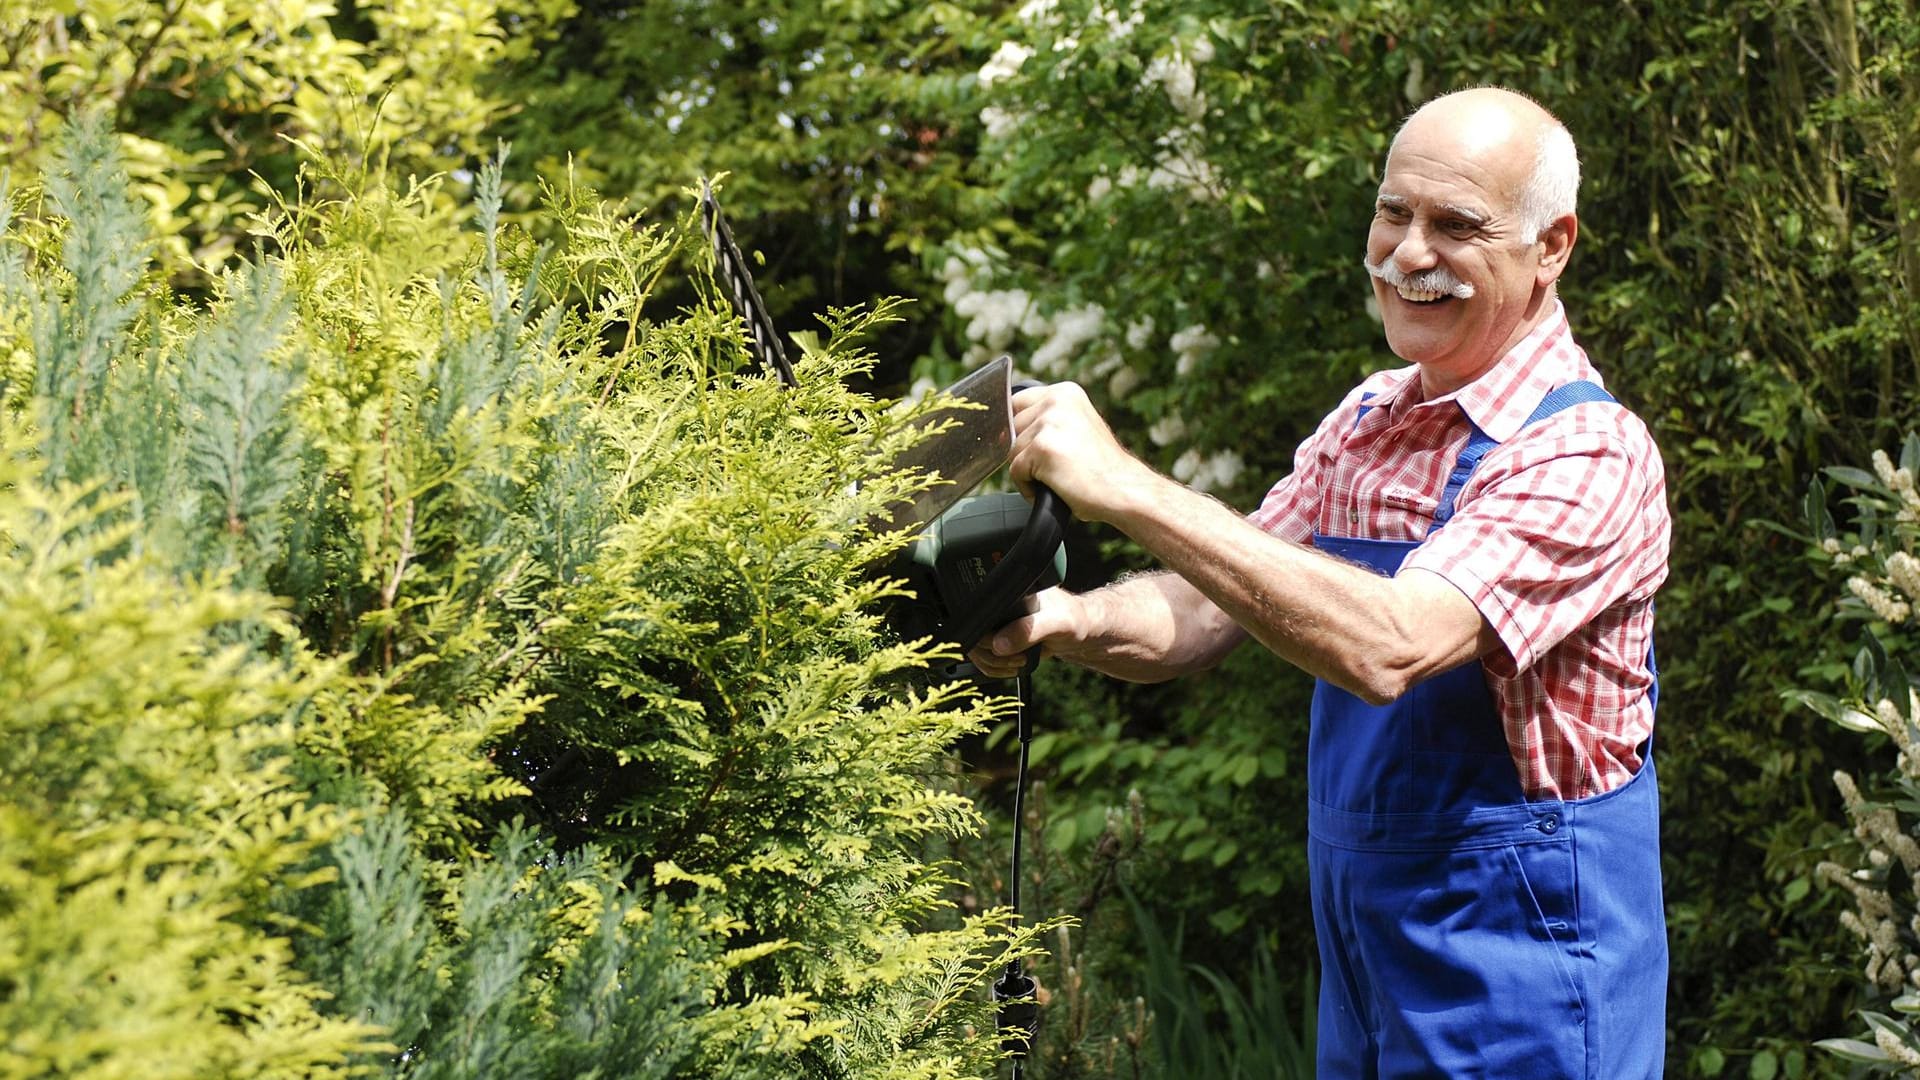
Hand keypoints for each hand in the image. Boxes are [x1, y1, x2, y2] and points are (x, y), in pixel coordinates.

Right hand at [966, 587, 1085, 679]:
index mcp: (1009, 590)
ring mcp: (999, 621)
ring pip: (975, 646)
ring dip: (991, 662)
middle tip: (1017, 657)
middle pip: (972, 631)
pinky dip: (993, 667)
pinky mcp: (1000, 635)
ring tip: (1018, 661)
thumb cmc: (1076, 621)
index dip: (984, 634)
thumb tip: (998, 643)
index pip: (979, 611)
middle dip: (990, 653)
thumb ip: (1029, 631)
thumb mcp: (1057, 623)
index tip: (1004, 647)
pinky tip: (1012, 666)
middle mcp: (1000, 603)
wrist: (1083, 633)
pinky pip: (983, 655)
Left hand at [1008, 383, 1156, 525]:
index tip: (1036, 448)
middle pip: (1010, 427)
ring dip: (1028, 471)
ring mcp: (1049, 422)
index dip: (1020, 430)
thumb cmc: (1103, 470)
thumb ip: (1048, 420)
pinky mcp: (1042, 447)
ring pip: (1011, 451)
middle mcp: (1056, 400)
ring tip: (1058, 478)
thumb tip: (1006, 430)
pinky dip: (1028, 487)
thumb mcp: (1076, 428)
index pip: (1017, 403)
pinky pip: (1015, 472)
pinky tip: (1054, 488)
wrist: (1125, 491)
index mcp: (1066, 392)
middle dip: (1024, 451)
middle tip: (1055, 466)